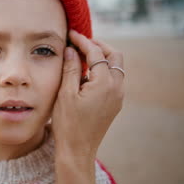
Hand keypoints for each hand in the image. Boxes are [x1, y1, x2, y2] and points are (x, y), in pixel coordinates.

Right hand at [52, 30, 124, 183]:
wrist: (77, 150)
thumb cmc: (68, 124)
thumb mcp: (65, 94)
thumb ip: (71, 68)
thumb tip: (72, 49)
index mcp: (104, 83)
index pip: (96, 53)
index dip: (83, 41)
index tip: (71, 34)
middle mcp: (116, 88)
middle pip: (114, 56)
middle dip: (98, 46)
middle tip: (80, 42)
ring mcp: (117, 96)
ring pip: (115, 67)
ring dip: (101, 58)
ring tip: (81, 56)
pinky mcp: (114, 104)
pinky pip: (113, 79)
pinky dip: (102, 70)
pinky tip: (85, 74)